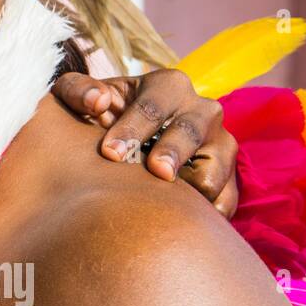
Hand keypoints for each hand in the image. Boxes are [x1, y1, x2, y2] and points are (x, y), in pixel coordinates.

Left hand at [53, 68, 238, 217]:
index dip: (132, 130)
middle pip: (191, 132)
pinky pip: (226, 198)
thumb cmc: (100, 114)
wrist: (124, 136)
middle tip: (154, 172)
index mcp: (168, 85)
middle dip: (172, 152)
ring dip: (194, 186)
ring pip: (215, 168)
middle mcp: (201, 110)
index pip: (153, 107)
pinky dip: (209, 211)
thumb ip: (78, 90)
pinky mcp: (227, 176)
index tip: (110, 154)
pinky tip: (182, 220)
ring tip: (171, 201)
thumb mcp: (81, 95)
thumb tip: (97, 100)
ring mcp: (220, 143)